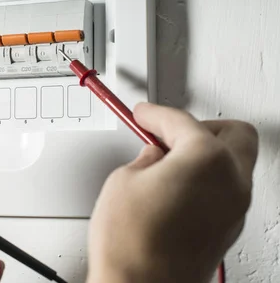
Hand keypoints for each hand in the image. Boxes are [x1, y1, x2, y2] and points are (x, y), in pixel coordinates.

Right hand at [87, 102, 257, 282]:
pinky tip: (173, 185)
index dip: (156, 114)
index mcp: (208, 160)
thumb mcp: (123, 180)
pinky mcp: (228, 230)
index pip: (182, 121)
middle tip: (167, 131)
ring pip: (233, 162)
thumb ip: (145, 158)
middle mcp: (232, 183)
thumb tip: (154, 156)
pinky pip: (225, 189)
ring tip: (166, 160)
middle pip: (233, 133)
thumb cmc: (131, 245)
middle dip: (200, 126)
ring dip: (204, 153)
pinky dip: (205, 179)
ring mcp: (235, 209)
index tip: (145, 114)